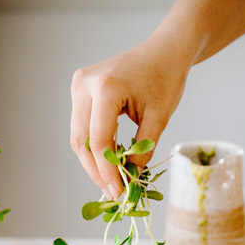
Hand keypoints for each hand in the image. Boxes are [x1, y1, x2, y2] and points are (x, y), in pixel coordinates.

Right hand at [70, 38, 189, 198]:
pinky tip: (110, 163)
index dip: (108, 171)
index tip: (119, 192)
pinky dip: (95, 148)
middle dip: (97, 171)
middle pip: (82, 141)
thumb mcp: (159, 118)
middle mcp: (84, 84)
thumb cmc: (165, 79)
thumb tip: (129, 179)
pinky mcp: (80, 91)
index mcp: (106, 88)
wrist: (163, 51)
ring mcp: (79, 86)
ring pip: (79, 137)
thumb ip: (142, 150)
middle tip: (113, 193)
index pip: (100, 141)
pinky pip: (83, 127)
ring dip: (93, 162)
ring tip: (112, 182)